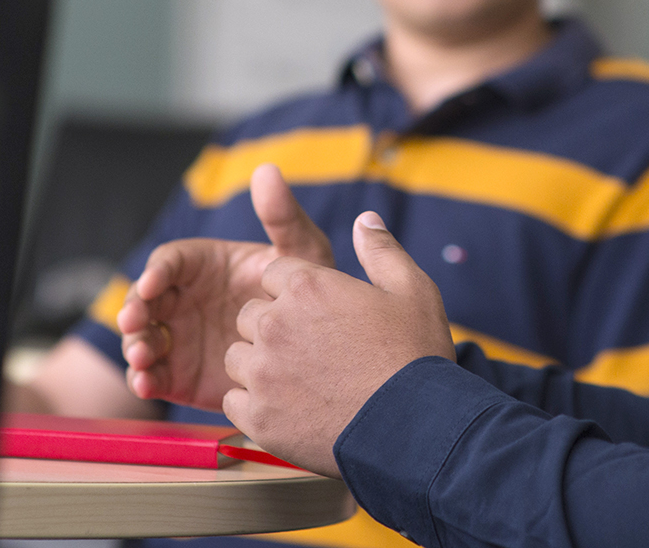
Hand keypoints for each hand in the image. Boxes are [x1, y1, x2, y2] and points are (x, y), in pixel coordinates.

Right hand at [116, 164, 333, 408]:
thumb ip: (283, 217)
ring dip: (135, 345)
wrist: (314, 353)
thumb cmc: (302, 294)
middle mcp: (183, 298)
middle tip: (134, 320)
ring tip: (142, 356)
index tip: (155, 284)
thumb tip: (266, 169)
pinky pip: (153, 376)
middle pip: (145, 298)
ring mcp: (178, 337)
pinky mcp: (178, 373)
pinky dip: (144, 379)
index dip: (157, 271)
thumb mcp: (299, 254)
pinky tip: (146, 384)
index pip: (169, 261)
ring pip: (143, 337)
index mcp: (203, 265)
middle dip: (134, 308)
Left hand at [223, 212, 455, 476]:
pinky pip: (233, 401)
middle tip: (312, 352)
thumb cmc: (414, 357)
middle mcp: (275, 323)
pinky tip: (288, 409)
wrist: (414, 428)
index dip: (295, 293)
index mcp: (307, 285)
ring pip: (237, 358)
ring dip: (259, 366)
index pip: (273, 275)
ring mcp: (263, 372)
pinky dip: (256, 405)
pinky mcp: (258, 416)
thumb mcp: (413, 289)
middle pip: (249, 315)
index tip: (318, 315)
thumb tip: (364, 219)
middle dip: (273, 328)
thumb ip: (381, 250)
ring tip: (298, 382)